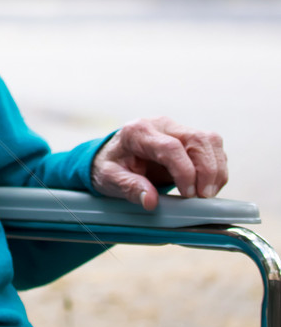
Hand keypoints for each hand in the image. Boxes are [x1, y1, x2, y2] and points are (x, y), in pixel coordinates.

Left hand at [91, 116, 227, 210]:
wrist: (113, 155)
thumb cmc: (110, 166)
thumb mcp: (109, 178)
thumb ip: (129, 188)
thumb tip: (151, 201)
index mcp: (138, 132)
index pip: (170, 147)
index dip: (184, 171)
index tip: (188, 194)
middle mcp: (161, 125)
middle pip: (197, 140)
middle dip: (207, 171)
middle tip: (203, 197)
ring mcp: (177, 128)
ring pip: (210, 141)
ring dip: (216, 170)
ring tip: (206, 194)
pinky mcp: (189, 138)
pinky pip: (213, 148)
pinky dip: (217, 168)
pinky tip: (207, 187)